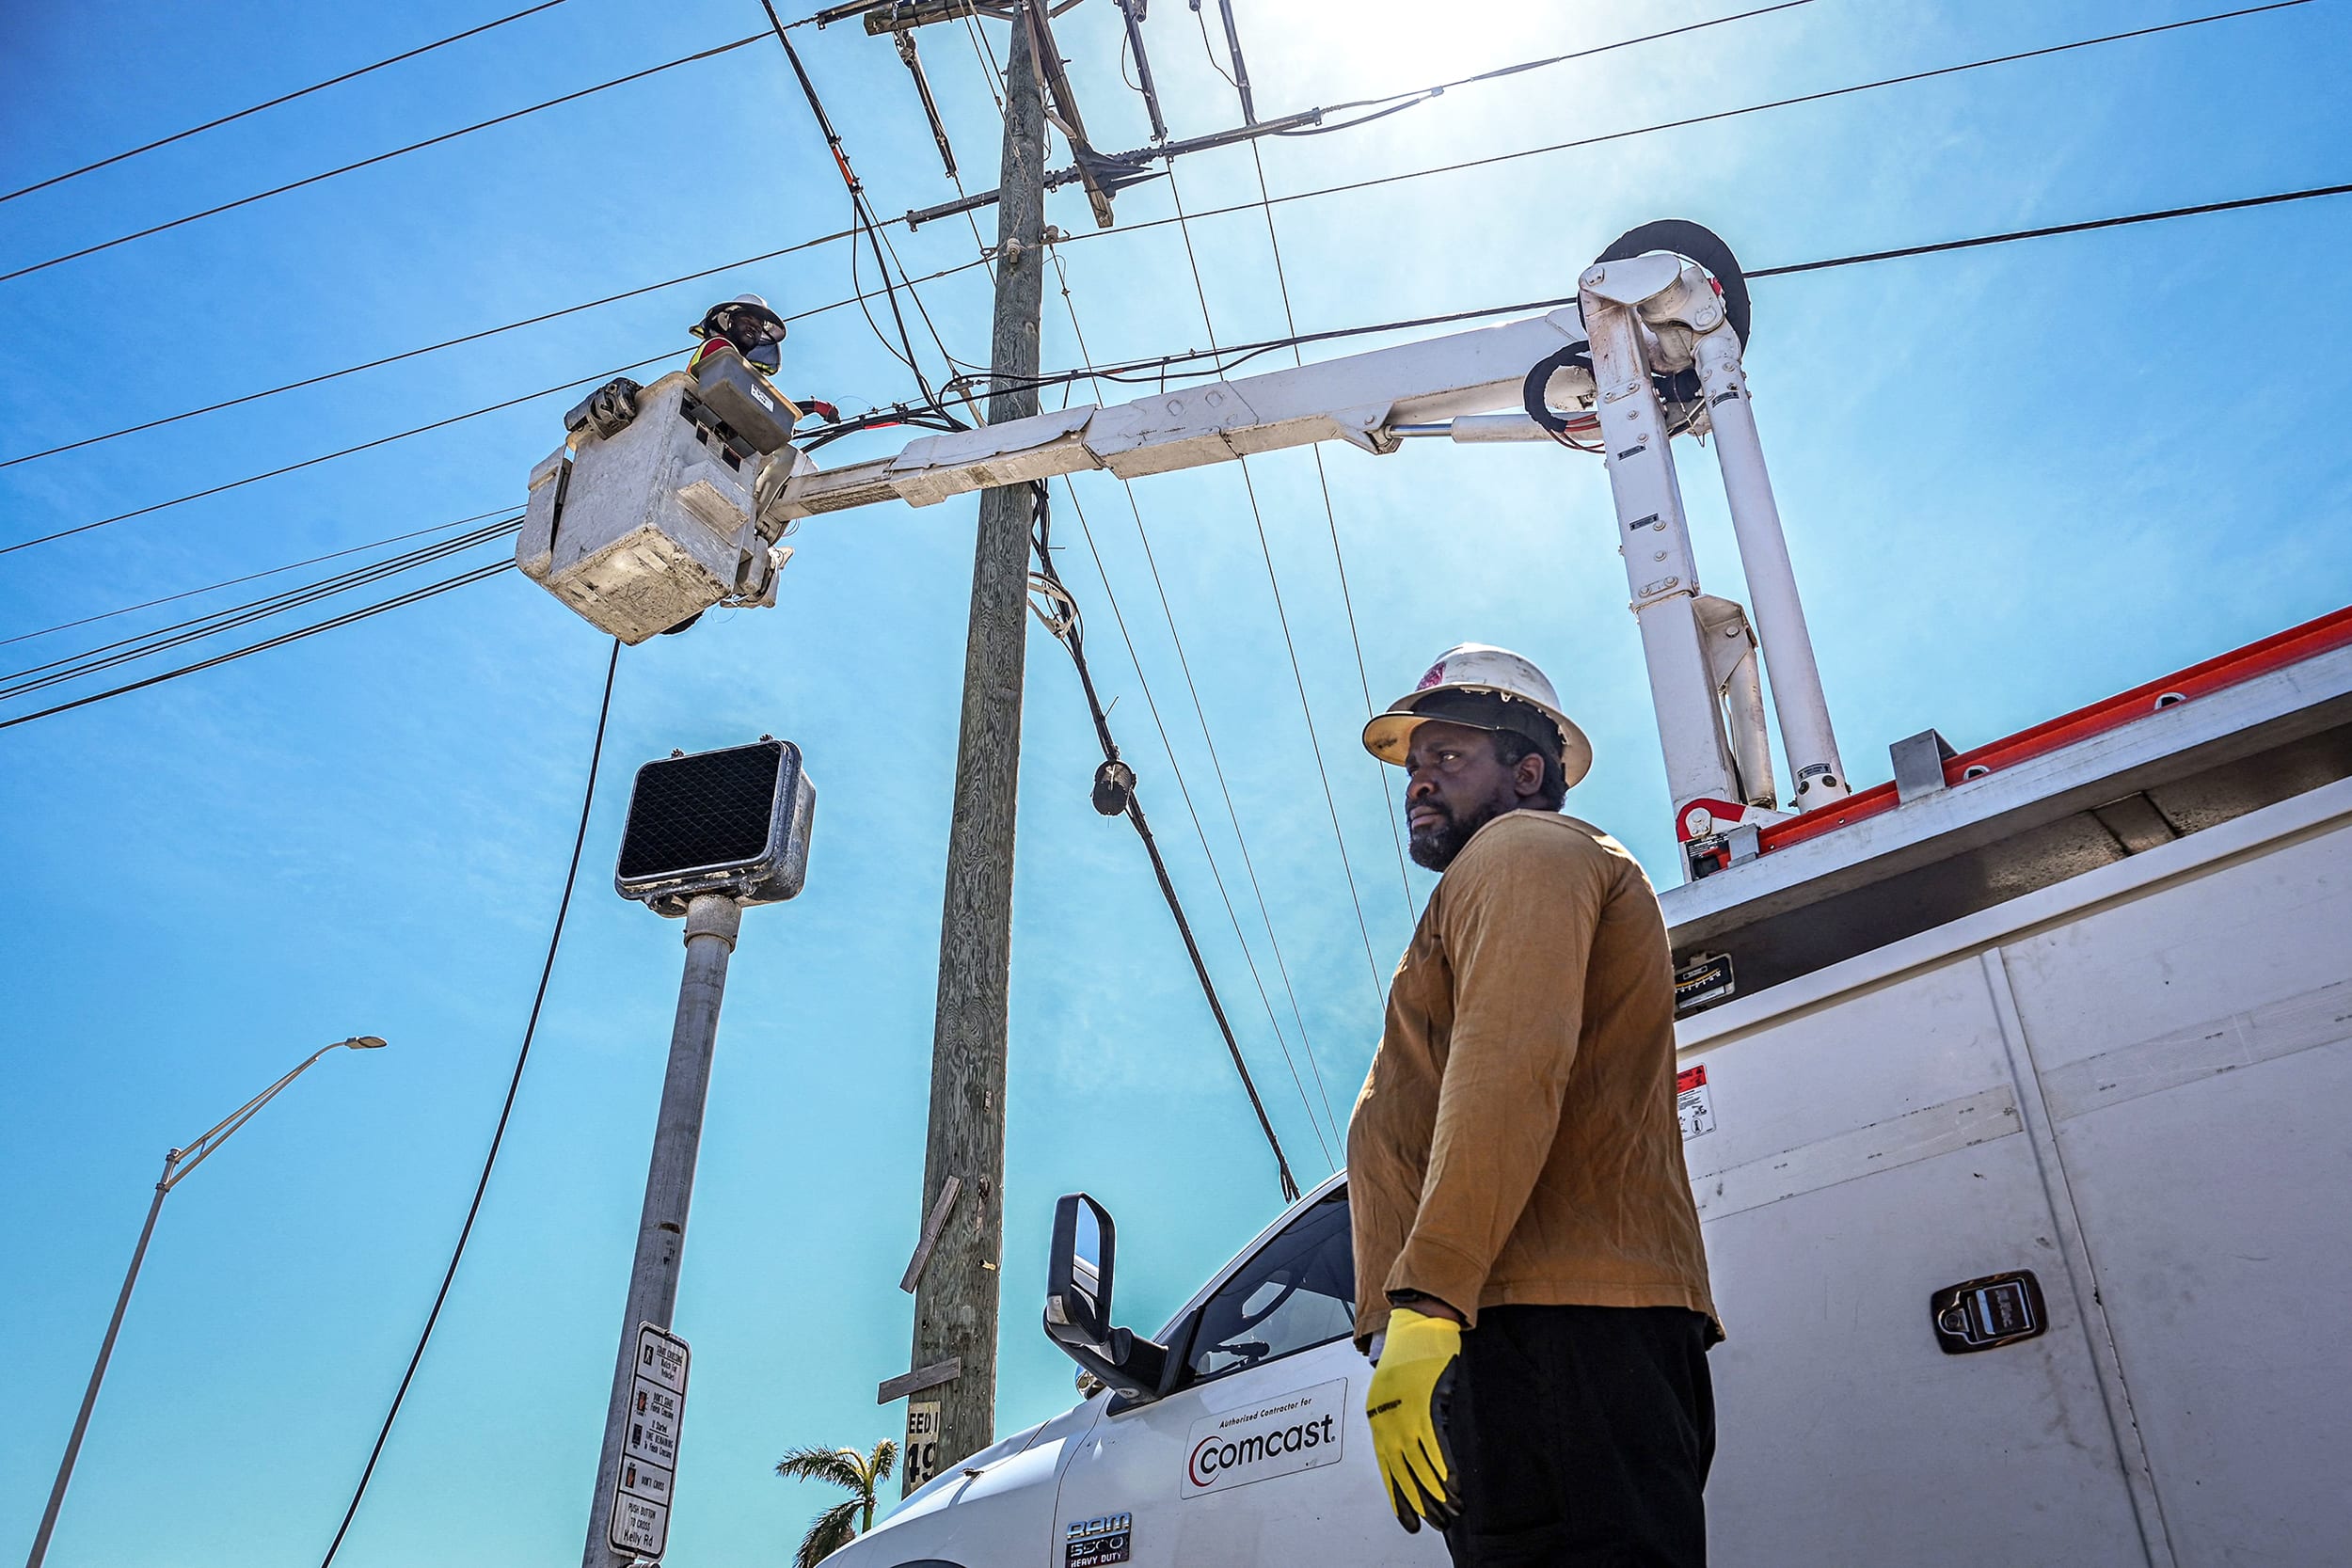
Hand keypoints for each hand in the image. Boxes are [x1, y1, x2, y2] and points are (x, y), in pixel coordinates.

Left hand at [1364, 1307, 1461, 1533]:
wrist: (1420, 1320)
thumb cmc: (1411, 1352)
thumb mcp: (1398, 1387)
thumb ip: (1401, 1415)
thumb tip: (1413, 1444)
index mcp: (1376, 1414)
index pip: (1386, 1465)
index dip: (1398, 1495)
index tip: (1409, 1520)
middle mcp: (1385, 1415)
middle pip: (1401, 1469)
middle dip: (1417, 1500)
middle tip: (1433, 1524)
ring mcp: (1404, 1409)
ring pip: (1418, 1461)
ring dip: (1435, 1489)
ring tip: (1450, 1512)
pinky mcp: (1425, 1400)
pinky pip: (1433, 1441)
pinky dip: (1442, 1465)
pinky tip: (1452, 1485)